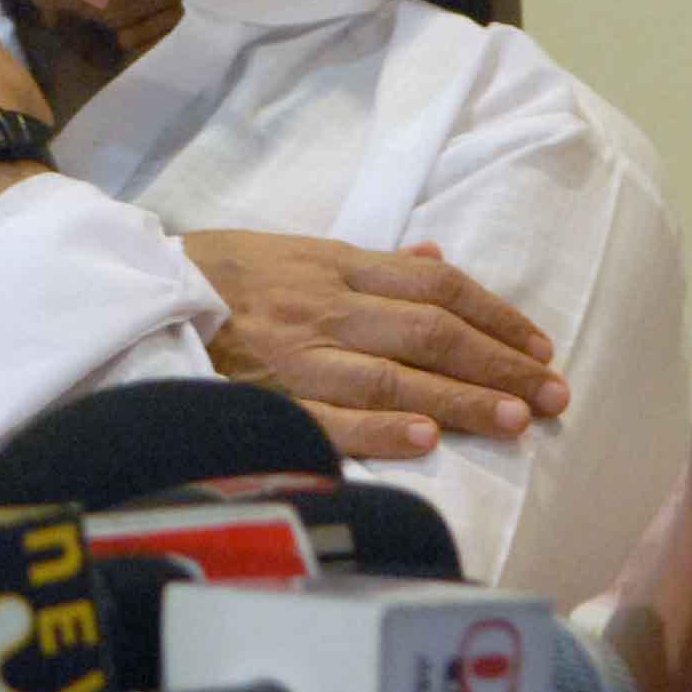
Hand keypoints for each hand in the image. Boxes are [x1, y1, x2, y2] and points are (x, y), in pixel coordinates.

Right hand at [183, 230, 566, 460]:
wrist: (138, 291)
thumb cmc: (222, 274)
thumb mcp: (297, 249)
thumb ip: (371, 263)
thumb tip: (437, 261)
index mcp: (337, 265)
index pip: (437, 286)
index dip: (496, 315)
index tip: (540, 348)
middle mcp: (325, 306)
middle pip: (430, 332)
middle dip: (498, 366)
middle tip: (553, 396)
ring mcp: (295, 355)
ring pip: (393, 376)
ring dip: (459, 400)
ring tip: (515, 422)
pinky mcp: (263, 398)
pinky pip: (327, 418)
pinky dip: (378, 429)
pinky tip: (425, 441)